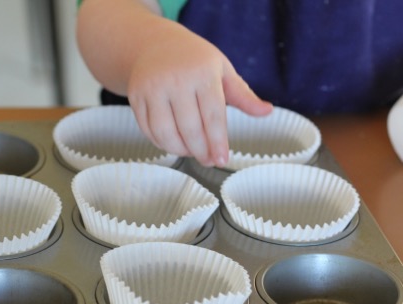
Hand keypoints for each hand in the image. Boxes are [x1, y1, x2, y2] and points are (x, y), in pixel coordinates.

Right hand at [126, 26, 271, 166]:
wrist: (154, 44)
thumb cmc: (194, 60)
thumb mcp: (222, 71)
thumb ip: (243, 95)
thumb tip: (267, 112)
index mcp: (202, 72)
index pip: (213, 116)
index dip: (218, 142)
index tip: (222, 160)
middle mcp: (175, 79)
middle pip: (190, 128)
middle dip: (201, 151)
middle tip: (209, 161)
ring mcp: (152, 88)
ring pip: (165, 133)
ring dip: (180, 150)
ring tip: (191, 153)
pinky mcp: (135, 96)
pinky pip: (148, 129)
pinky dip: (161, 143)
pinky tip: (173, 144)